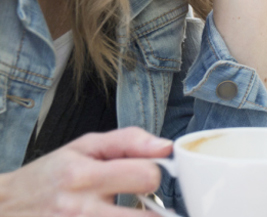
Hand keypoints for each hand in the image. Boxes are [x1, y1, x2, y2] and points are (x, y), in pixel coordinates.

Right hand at [0, 127, 171, 215]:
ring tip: (126, 212)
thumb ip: (129, 141)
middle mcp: (81, 210)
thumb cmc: (49, 176)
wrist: (7, 207)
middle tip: (140, 201)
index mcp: (84, 176)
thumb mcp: (84, 147)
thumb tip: (165, 146)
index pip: (147, 176)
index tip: (146, 175)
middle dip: (152, 207)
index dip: (154, 174)